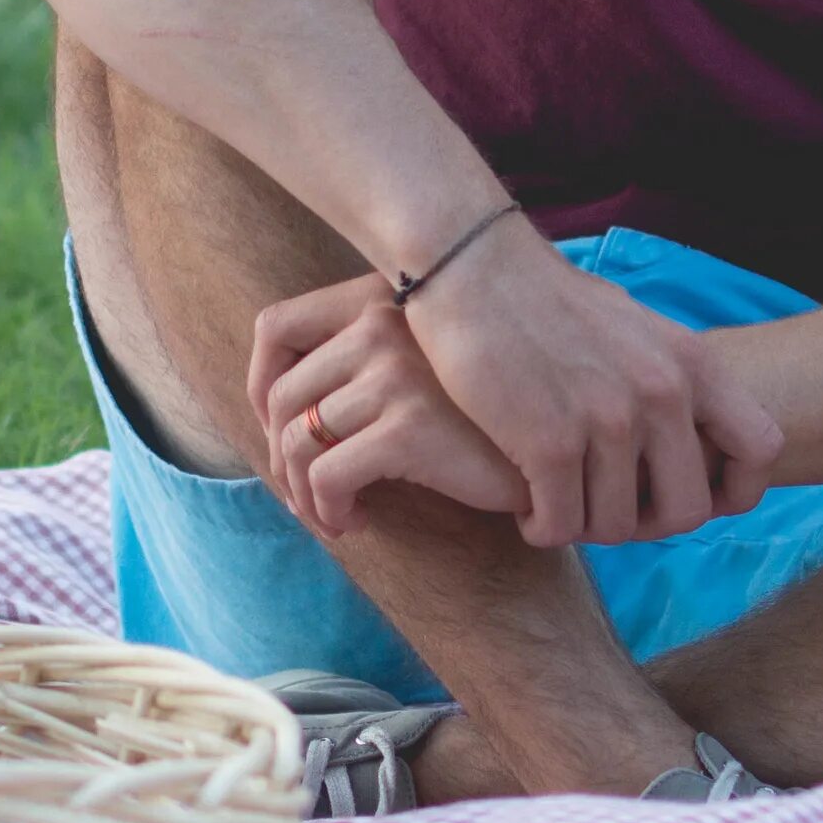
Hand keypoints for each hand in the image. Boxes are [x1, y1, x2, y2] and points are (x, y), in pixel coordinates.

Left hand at [249, 275, 528, 534]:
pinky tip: (356, 521)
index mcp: (378, 300)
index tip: (282, 434)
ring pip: (299, 443)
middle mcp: (381, 325)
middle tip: (309, 496)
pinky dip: (329, 510)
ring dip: (306, 496)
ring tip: (333, 516)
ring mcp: (394, 373)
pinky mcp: (408, 427)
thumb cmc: (486, 415)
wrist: (563, 442)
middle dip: (284, 459)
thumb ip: (361, 364)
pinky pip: (328, 478)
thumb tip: (277, 416)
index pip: (275, 326)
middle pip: (283, 398)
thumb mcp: (421, 367)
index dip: (259, 388)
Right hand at [398, 218, 782, 547]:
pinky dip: (541, 528)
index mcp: (693, 364)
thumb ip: (667, 379)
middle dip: (645, 525)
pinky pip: (560, 524)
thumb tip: (685, 433)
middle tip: (606, 510)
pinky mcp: (548, 442)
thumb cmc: (544, 298)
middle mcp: (662, 393)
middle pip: (687, 511)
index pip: (761, 449)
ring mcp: (607, 419)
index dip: (732, 491)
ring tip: (558, 507)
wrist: (472, 268)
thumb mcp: (634, 329)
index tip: (690, 496)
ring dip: (584, 527)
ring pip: (616, 526)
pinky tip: (526, 511)